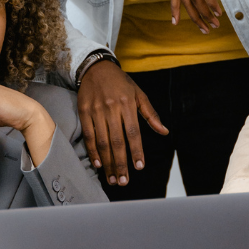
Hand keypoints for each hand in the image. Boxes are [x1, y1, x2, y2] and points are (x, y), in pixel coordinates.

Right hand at [76, 60, 167, 184]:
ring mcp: (96, 110)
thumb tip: (164, 131)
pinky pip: (88, 135)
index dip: (136, 151)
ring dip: (107, 162)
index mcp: (127, 104)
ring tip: (112, 178)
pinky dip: (92, 151)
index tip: (139, 167)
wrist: (96, 68)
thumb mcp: (139, 94)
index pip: (133, 132)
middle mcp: (111, 108)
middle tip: (124, 181)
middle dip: (120, 163)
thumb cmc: (120, 82)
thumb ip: (151, 114)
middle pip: (117, 141)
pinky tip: (98, 164)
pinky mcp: (83, 111)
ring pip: (102, 141)